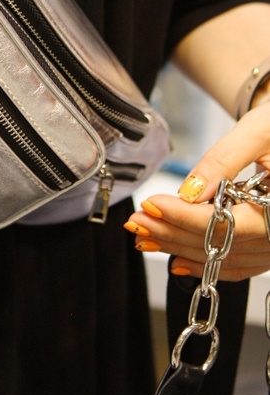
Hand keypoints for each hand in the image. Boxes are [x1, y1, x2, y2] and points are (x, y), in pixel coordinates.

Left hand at [125, 101, 269, 280]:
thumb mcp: (257, 131)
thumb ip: (224, 160)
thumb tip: (189, 192)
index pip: (232, 223)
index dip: (186, 217)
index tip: (152, 206)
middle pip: (225, 244)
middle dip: (174, 234)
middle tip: (138, 222)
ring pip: (226, 257)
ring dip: (181, 248)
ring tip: (147, 235)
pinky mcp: (268, 243)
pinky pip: (238, 263)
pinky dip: (205, 261)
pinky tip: (175, 256)